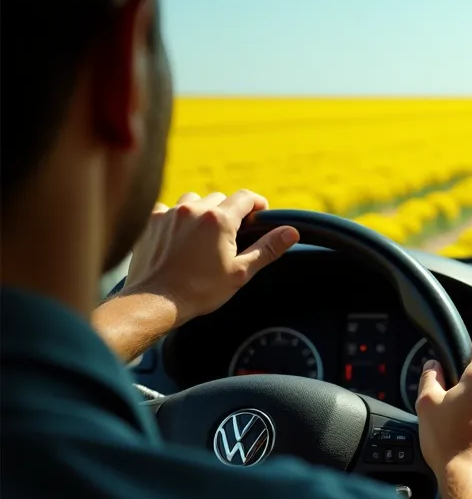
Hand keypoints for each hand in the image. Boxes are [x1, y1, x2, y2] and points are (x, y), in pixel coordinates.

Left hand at [122, 190, 299, 323]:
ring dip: (202, 211)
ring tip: (204, 233)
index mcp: (220, 220)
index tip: (261, 213)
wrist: (155, 301)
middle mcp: (194, 209)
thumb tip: (292, 232)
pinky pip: (168, 209)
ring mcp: (170, 213)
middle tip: (232, 233)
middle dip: (229, 211)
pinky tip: (179, 235)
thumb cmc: (201, 290)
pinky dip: (176, 217)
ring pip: (194, 200)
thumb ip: (267, 248)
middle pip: (220, 198)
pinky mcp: (151, 221)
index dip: (257, 203)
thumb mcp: (240, 272)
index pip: (245, 197)